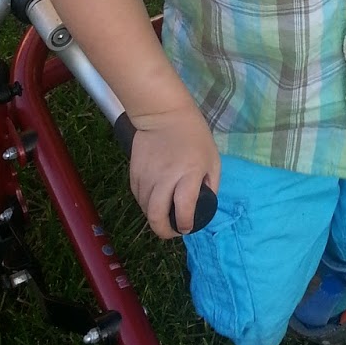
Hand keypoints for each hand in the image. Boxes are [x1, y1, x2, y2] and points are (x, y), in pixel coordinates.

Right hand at [127, 103, 219, 239]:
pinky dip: (146, 202)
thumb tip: (205, 203)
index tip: (188, 227)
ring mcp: (147, 176)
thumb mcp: (212, 157)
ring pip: (145, 208)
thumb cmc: (193, 134)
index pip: (183, 210)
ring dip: (155, 216)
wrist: (163, 113)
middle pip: (156, 216)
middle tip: (172, 231)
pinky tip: (155, 198)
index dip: (185, 224)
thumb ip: (211, 183)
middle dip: (164, 231)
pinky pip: (138, 196)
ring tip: (165, 213)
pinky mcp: (133, 173)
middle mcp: (165, 178)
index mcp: (188, 174)